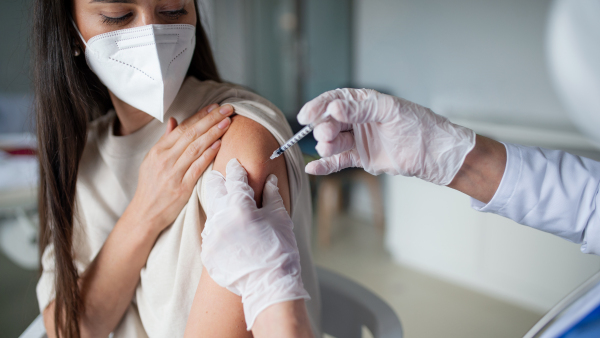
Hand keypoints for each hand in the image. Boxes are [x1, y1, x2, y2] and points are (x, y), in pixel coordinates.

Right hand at [128, 104, 232, 232]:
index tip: (214, 106)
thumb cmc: (151, 186)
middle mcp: (165, 159)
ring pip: (195, 148)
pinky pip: (197, 167)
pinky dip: (208, 154)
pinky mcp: (181, 188)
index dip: (200, 115)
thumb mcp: (152, 160)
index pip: (182, 128)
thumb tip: (174, 120)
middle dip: (210, 119)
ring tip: (227, 122)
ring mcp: (173, 173)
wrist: (145, 213)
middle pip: (191, 134)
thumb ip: (165, 140)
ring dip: (213, 133)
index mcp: (158, 151)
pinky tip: (219, 144)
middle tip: (227, 108)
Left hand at [201, 159, 309, 329]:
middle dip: (218, 181)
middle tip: (221, 176)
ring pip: (210, 211)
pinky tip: (227, 230)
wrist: (268, 286)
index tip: (235, 163)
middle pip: (213, 189)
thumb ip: (271, 195)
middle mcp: (220, 219)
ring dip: (218, 205)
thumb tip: (268, 179)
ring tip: (225, 204)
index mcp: (239, 206)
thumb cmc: (279, 250)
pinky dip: (218, 228)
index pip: (234, 178)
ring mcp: (211, 237)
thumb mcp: (280, 218)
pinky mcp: (207, 252)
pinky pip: (210, 233)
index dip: (236, 169)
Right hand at [298, 89, 475, 184]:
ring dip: (326, 145)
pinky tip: (313, 168)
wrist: (435, 153)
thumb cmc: (418, 125)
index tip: (306, 115)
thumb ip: (360, 110)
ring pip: (333, 142)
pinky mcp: (362, 158)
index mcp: (365, 102)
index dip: (319, 106)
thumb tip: (333, 109)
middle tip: (327, 134)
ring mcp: (359, 140)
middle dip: (324, 128)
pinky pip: (339, 161)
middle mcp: (359, 120)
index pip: (335, 100)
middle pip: (330, 122)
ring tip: (328, 148)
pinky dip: (326, 165)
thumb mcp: (389, 111)